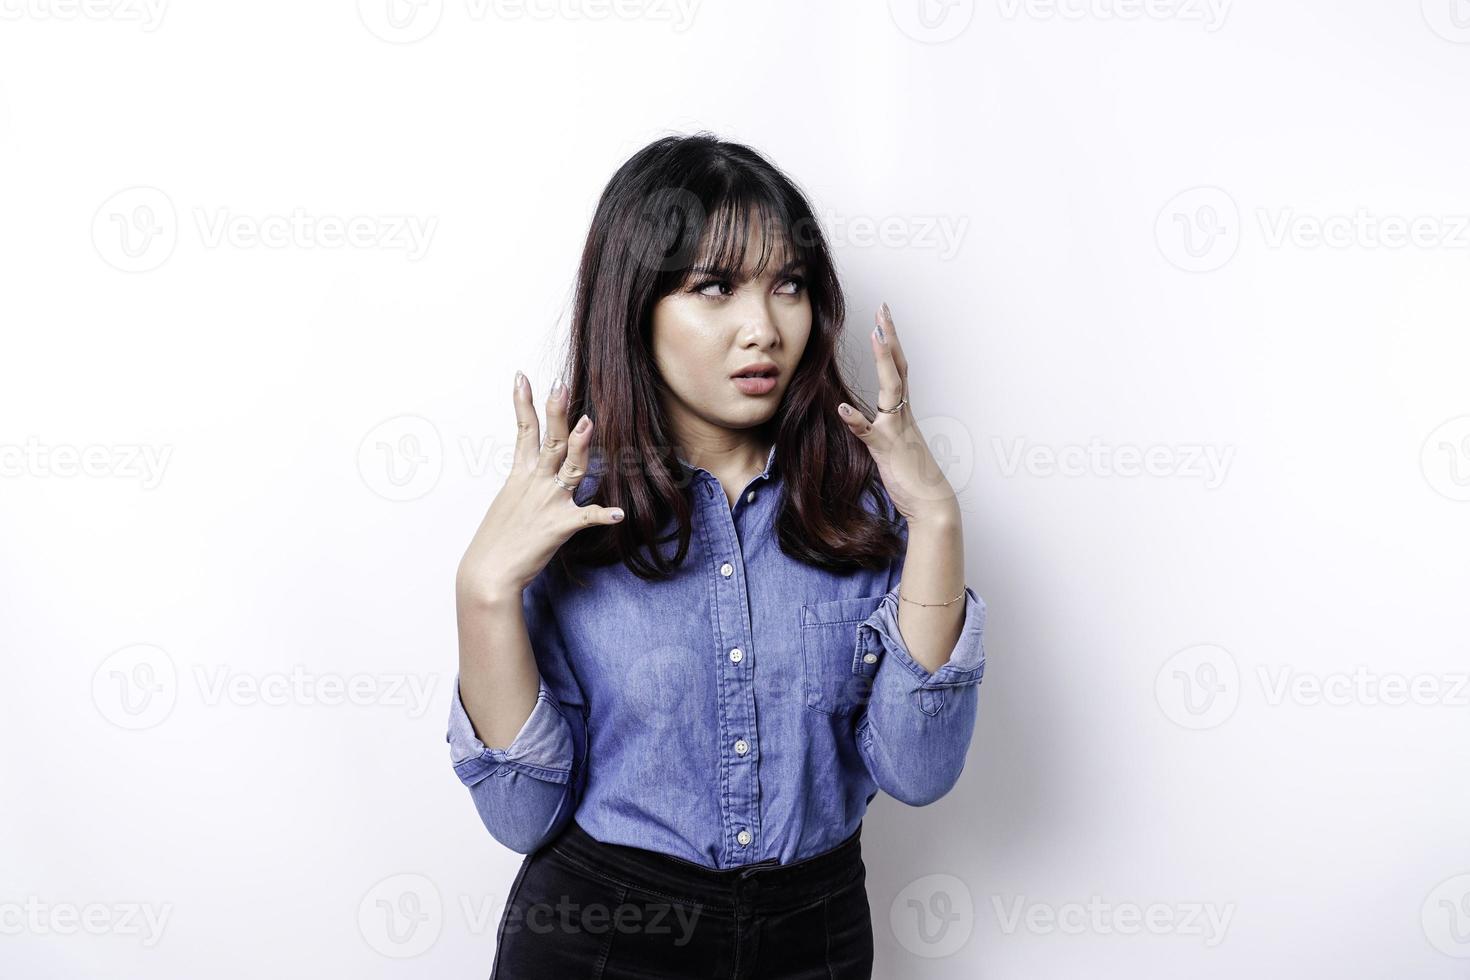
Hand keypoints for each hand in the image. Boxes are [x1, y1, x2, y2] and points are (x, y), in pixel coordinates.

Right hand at [456, 372, 624, 601]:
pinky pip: (586, 518)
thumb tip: (537, 472)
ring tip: (588, 423)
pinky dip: (602, 515)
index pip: (524, 432)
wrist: (489, 572)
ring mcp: (548, 503)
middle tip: (561, 386)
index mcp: (521, 476)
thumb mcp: (509, 502)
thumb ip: (528, 483)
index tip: (522, 376)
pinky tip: (619, 513)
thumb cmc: (498, 540)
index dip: (524, 403)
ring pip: (570, 468)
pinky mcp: (559, 527)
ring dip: (580, 446)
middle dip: (555, 412)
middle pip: (550, 441)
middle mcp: (536, 483)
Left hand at [836, 302, 959, 524]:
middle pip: (898, 367)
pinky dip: (857, 421)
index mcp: (902, 412)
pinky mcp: (887, 449)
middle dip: (890, 337)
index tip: (883, 319)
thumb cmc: (912, 476)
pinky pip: (871, 433)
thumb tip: (860, 416)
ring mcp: (896, 429)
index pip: (898, 370)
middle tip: (883, 309)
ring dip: (884, 362)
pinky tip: (843, 409)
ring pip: (891, 389)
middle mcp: (902, 414)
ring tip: (875, 335)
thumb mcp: (891, 446)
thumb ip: (876, 427)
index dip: (890, 343)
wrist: (931, 502)